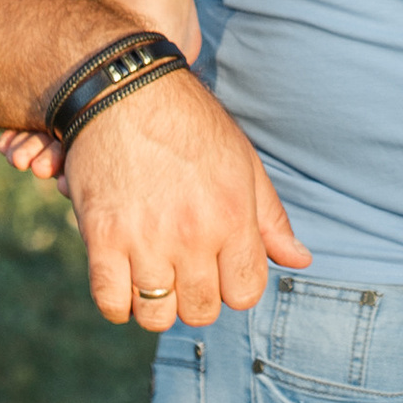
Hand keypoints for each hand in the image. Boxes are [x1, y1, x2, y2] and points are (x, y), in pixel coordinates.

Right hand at [55, 68, 310, 331]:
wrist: (126, 88)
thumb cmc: (189, 124)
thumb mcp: (243, 163)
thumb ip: (271, 219)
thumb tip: (300, 261)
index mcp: (233, 216)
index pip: (245, 293)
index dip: (235, 288)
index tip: (220, 270)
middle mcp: (193, 234)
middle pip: (201, 310)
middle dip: (196, 298)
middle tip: (184, 271)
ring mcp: (145, 238)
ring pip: (156, 314)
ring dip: (155, 303)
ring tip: (153, 274)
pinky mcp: (102, 237)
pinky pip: (110, 302)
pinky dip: (117, 303)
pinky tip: (123, 279)